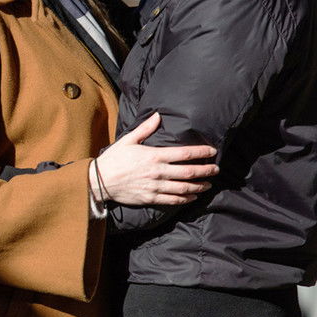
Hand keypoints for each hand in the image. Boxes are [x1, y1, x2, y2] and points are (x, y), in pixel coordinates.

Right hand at [93, 113, 218, 205]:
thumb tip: (158, 115)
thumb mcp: (129, 140)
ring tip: (208, 184)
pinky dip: (185, 198)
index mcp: (155, 156)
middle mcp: (158, 172)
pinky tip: (192, 196)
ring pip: (184, 188)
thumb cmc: (114, 159)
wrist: (100, 181)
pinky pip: (173, 200)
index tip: (212, 152)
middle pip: (189, 172)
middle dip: (205, 171)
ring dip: (199, 186)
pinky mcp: (151, 198)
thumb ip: (146, 128)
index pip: (185, 154)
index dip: (201, 152)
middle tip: (216, 169)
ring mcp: (156, 187)